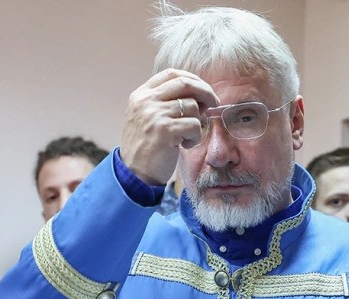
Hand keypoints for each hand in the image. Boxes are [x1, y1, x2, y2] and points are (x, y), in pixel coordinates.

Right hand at [119, 68, 219, 184]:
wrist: (134, 174)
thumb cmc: (146, 147)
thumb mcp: (148, 118)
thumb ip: (165, 102)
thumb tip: (200, 93)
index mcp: (141, 95)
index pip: (172, 74)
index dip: (192, 79)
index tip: (203, 89)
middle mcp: (146, 101)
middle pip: (185, 84)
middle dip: (205, 91)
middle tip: (214, 103)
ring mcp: (154, 115)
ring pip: (192, 106)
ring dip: (198, 122)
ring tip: (188, 136)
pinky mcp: (165, 131)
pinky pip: (195, 125)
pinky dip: (195, 136)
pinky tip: (185, 145)